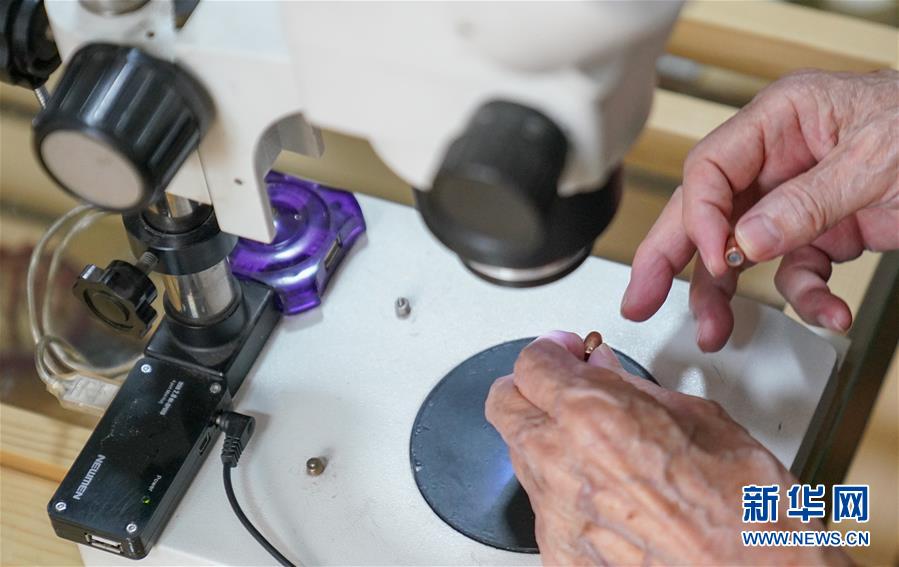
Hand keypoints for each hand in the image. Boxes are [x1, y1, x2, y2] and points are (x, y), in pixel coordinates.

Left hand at [485, 332, 849, 564]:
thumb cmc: (744, 507)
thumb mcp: (694, 415)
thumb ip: (628, 387)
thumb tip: (598, 368)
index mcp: (593, 416)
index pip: (531, 363)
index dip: (550, 352)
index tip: (564, 353)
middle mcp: (561, 463)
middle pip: (504, 404)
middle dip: (529, 388)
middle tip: (561, 387)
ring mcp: (556, 514)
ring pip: (520, 454)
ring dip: (545, 439)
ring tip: (593, 445)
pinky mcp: (561, 553)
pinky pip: (543, 507)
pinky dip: (563, 493)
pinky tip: (603, 494)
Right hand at [622, 69, 898, 351]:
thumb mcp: (876, 160)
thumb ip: (807, 202)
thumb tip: (746, 241)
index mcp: (782, 121)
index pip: (710, 169)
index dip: (699, 217)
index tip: (711, 258)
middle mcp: (780, 159)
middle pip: (705, 211)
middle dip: (671, 260)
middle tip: (641, 298)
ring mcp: (799, 199)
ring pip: (740, 251)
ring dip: (730, 295)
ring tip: (716, 331)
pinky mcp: (824, 232)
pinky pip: (796, 271)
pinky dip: (808, 298)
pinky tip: (827, 310)